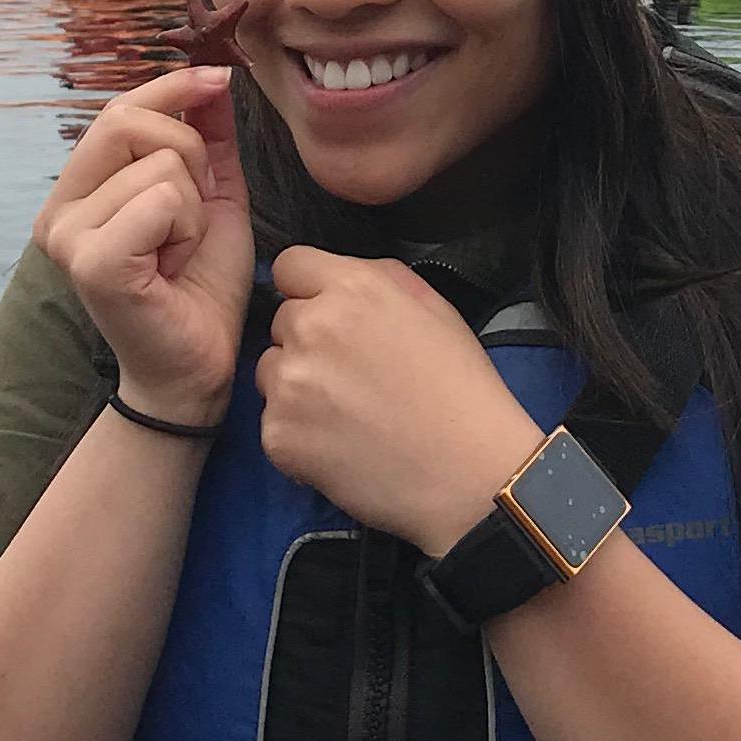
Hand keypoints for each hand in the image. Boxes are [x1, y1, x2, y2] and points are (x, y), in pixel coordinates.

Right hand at [35, 68, 253, 422]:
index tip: (220, 80)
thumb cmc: (200, 285)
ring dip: (193, 205)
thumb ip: (206, 137)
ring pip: (156, 163)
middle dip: (188, 152)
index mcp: (78, 191)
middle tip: (197, 208)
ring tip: (181, 249)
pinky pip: (160, 200)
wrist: (199, 365)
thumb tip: (214, 76)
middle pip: (125, 120)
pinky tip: (175, 264)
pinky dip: (187, 227)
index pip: (116, 109)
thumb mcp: (210, 196)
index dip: (170, 87)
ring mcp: (67, 236)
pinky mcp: (90, 262)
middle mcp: (58, 210)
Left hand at [258, 250, 541, 553]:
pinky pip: (274, 422)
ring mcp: (288, 383)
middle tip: (351, 374)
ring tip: (347, 414)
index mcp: (352, 289)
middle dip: (307, 340)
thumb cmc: (462, 390)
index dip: (309, 290)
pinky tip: (341, 446)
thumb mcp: (436, 309)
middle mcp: (310, 327)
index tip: (328, 314)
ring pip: (271, 371)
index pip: (289, 266)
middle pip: (281, 321)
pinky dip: (299, 434)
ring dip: (297, 386)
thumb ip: (379, 278)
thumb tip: (338, 277)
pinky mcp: (278, 435)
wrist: (469, 474)